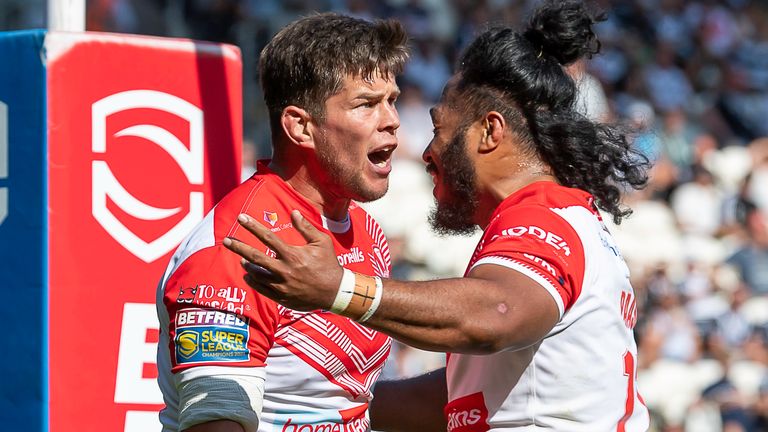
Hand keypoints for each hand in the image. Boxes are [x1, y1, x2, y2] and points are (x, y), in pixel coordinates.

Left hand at [222, 210, 342, 311]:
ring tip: (242, 258)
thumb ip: (306, 228)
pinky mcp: (281, 297)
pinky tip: (249, 275)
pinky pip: (261, 288)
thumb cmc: (329, 264)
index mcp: (293, 255)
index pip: (268, 238)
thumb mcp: (322, 242)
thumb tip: (293, 212)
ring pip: (256, 274)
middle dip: (238, 247)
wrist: (335, 292)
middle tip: (226, 241)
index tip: (241, 218)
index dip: (253, 227)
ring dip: (247, 264)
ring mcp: (281, 285)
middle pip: (255, 257)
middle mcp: (284, 270)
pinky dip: (252, 281)